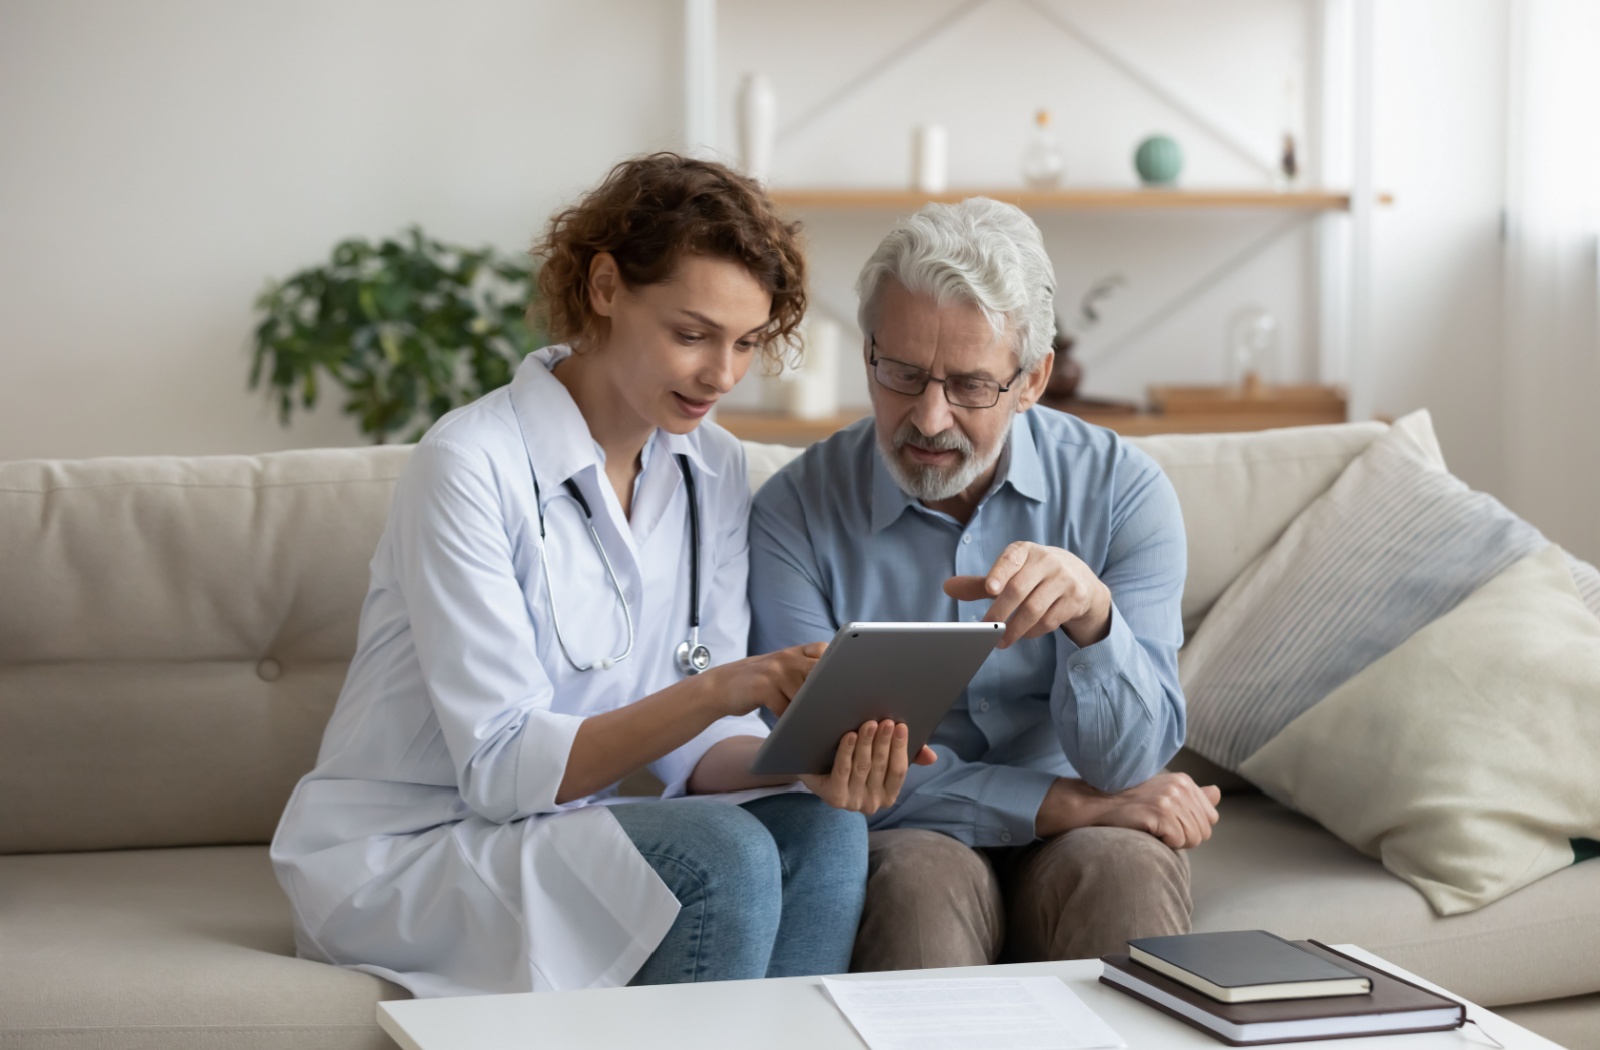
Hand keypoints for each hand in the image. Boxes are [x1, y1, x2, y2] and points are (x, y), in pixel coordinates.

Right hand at [700, 642, 827, 718]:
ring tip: (813, 721)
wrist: (721, 685)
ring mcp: (773, 672)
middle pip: (817, 672)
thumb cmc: (759, 681)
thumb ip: (803, 669)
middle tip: (837, 706)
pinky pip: (785, 708)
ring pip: (803, 695)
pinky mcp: (762, 688)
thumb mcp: (780, 667)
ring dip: (808, 710)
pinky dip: (789, 719)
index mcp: (793, 652)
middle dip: (827, 689)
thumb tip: (837, 687)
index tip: (845, 680)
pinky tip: (789, 725)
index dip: (836, 663)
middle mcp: (785, 658)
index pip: (823, 650)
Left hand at [800, 719, 937, 813]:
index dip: (901, 748)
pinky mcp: (833, 797)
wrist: (816, 770)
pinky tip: (850, 736)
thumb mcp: (881, 759)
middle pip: (880, 767)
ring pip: (862, 767)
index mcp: (887, 795)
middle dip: (884, 742)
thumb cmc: (855, 761)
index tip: (901, 726)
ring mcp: (851, 802)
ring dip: (867, 744)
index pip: (899, 771)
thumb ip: (908, 756)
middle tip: (885, 721)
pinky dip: (847, 752)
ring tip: (869, 724)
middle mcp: (871, 803)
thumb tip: (931, 757)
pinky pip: (842, 771)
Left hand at [943, 542, 1111, 647]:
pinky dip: (1032, 631)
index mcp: (1025, 551)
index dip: (999, 572)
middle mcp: (1046, 561)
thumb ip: (981, 584)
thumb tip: (948, 587)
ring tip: (1000, 641)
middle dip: (999, 612)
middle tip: (984, 629)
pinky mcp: (1075, 598)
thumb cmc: (1034, 576)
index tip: (990, 589)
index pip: (1010, 559)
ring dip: (1014, 629)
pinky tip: (1023, 634)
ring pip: (1034, 608)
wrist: (1080, 579)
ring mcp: (1064, 579)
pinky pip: (1049, 620)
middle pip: (1019, 589)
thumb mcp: (1011, 574)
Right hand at [1037, 772, 1220, 849]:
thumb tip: (1217, 792)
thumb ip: (1192, 796)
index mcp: (1184, 781)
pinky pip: (1179, 842)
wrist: (1096, 804)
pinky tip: (1148, 832)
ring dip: (1174, 842)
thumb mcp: (1164, 793)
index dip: (1191, 827)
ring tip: (1153, 829)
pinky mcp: (1160, 813)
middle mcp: (1180, 787)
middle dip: (1184, 837)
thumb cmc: (1129, 803)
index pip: (1211, 817)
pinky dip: (1165, 844)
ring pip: (1193, 838)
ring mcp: (1170, 799)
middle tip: (1158, 828)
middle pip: (1204, 831)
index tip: (1168, 823)